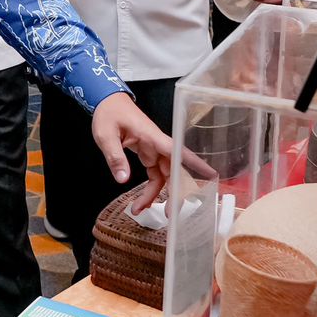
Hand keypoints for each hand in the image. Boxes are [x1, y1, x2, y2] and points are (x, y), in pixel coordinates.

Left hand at [89, 93, 220, 214]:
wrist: (106, 101)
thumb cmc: (108, 113)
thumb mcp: (105, 135)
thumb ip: (115, 157)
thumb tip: (123, 180)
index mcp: (151, 136)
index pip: (177, 151)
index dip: (195, 164)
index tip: (211, 175)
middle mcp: (157, 144)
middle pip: (173, 170)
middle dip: (174, 193)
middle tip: (169, 215)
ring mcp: (154, 150)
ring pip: (164, 176)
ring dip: (155, 195)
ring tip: (138, 210)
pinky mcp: (148, 154)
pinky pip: (155, 174)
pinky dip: (149, 189)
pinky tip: (139, 201)